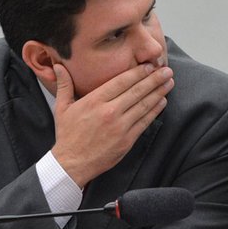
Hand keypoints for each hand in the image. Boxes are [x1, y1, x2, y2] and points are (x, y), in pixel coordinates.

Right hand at [49, 63, 173, 186]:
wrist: (72, 163)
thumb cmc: (68, 135)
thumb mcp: (62, 108)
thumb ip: (64, 85)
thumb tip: (58, 66)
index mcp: (94, 101)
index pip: (121, 81)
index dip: (138, 72)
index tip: (150, 65)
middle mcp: (109, 111)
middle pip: (137, 91)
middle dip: (154, 79)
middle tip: (167, 70)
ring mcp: (120, 126)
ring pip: (143, 105)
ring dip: (158, 92)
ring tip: (169, 82)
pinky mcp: (127, 140)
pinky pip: (144, 122)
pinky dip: (154, 111)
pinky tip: (162, 101)